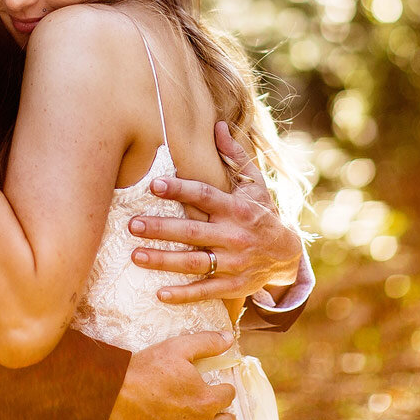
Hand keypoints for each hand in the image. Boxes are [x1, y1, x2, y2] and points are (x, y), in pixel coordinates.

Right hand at [104, 331, 237, 419]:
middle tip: (219, 415)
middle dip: (223, 417)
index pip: (226, 396)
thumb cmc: (144, 372)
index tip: (217, 390)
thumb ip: (206, 343)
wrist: (112, 399)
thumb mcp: (177, 348)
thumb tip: (229, 337)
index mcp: (206, 400)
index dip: (222, 391)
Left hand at [129, 121, 301, 303]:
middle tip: (132, 224)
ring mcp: (233, 263)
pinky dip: (183, 294)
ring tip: (135, 255)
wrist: (287, 255)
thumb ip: (235, 156)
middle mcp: (234, 235)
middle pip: (193, 231)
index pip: (205, 196)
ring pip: (194, 263)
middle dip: (160, 228)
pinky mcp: (232, 285)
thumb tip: (217, 125)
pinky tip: (159, 293)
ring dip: (164, 261)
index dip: (180, 190)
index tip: (154, 185)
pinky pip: (205, 290)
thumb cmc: (263, 213)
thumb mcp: (255, 184)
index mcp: (237, 208)